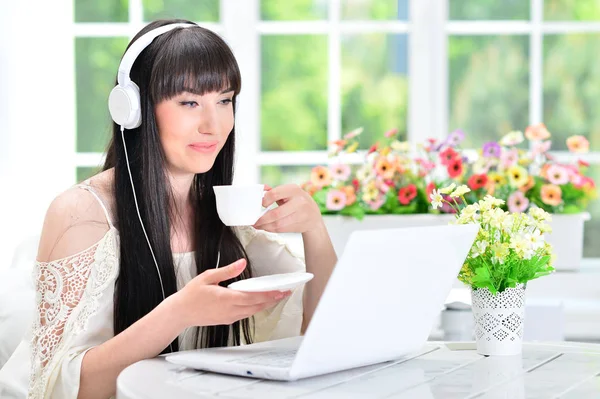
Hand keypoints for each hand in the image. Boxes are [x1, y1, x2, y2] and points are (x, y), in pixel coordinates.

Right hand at [174, 259, 290, 328]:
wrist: (180, 313)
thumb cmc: (191, 295)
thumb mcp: (208, 277)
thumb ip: (227, 271)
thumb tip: (242, 263)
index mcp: (227, 298)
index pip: (254, 297)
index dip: (270, 295)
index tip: (281, 291)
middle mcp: (230, 310)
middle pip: (257, 306)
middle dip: (273, 300)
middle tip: (285, 293)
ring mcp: (229, 317)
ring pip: (253, 312)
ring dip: (265, 305)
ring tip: (276, 297)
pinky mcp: (227, 320)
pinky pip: (245, 314)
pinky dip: (255, 308)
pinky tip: (258, 302)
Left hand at [253, 184, 321, 233]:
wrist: (314, 216)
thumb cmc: (297, 202)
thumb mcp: (289, 193)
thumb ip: (275, 192)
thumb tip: (259, 193)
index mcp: (294, 189)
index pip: (274, 194)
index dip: (264, 201)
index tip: (261, 205)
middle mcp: (299, 201)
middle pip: (275, 213)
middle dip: (262, 219)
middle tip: (254, 221)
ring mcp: (302, 214)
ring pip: (278, 224)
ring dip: (265, 226)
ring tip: (258, 225)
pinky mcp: (301, 225)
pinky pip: (282, 229)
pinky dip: (271, 229)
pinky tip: (266, 228)